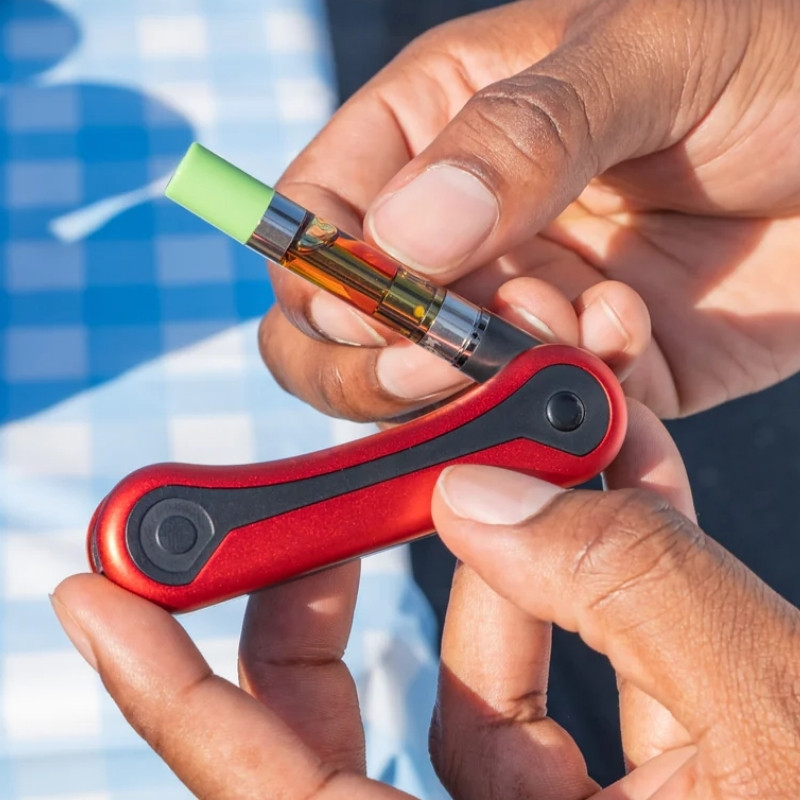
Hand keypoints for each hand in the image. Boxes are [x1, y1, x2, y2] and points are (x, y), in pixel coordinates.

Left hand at [52, 403, 799, 797]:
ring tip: (511, 457)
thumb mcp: (758, 711)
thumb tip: (484, 494)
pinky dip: (568, 596)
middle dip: (330, 591)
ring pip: (465, 690)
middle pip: (344, 733)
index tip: (96, 594)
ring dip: (487, 560)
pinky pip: (547, 692)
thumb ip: (626, 586)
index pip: (273, 789)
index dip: (171, 690)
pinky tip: (602, 502)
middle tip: (325, 492)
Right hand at [259, 0, 799, 420]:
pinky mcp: (584, 372)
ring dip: (488, 381)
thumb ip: (521, 135)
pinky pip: (535, 420)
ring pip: (434, 393)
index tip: (382, 308)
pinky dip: (569, 402)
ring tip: (581, 319)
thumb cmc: (782, 53)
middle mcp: (462, 230)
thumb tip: (401, 240)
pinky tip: (631, 335)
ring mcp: (517, 308)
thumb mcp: (651, 52)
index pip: (316, 222)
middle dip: (378, 364)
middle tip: (446, 359)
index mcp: (438, 130)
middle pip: (344, 332)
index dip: (321, 280)